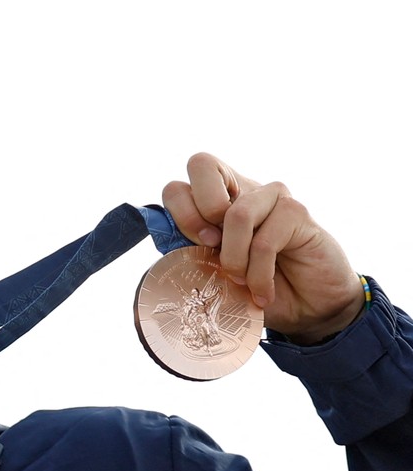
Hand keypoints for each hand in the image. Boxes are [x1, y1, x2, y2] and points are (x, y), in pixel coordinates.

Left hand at [162, 153, 365, 343]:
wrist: (306, 307)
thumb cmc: (254, 286)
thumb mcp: (214, 271)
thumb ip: (190, 250)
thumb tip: (165, 236)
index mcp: (214, 200)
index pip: (178, 186)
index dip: (179, 215)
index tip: (196, 247)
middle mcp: (240, 188)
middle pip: (200, 163)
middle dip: (198, 213)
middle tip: (211, 248)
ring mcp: (271, 195)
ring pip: (237, 214)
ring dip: (234, 260)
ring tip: (242, 283)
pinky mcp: (297, 211)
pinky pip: (265, 241)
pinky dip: (259, 275)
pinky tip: (263, 292)